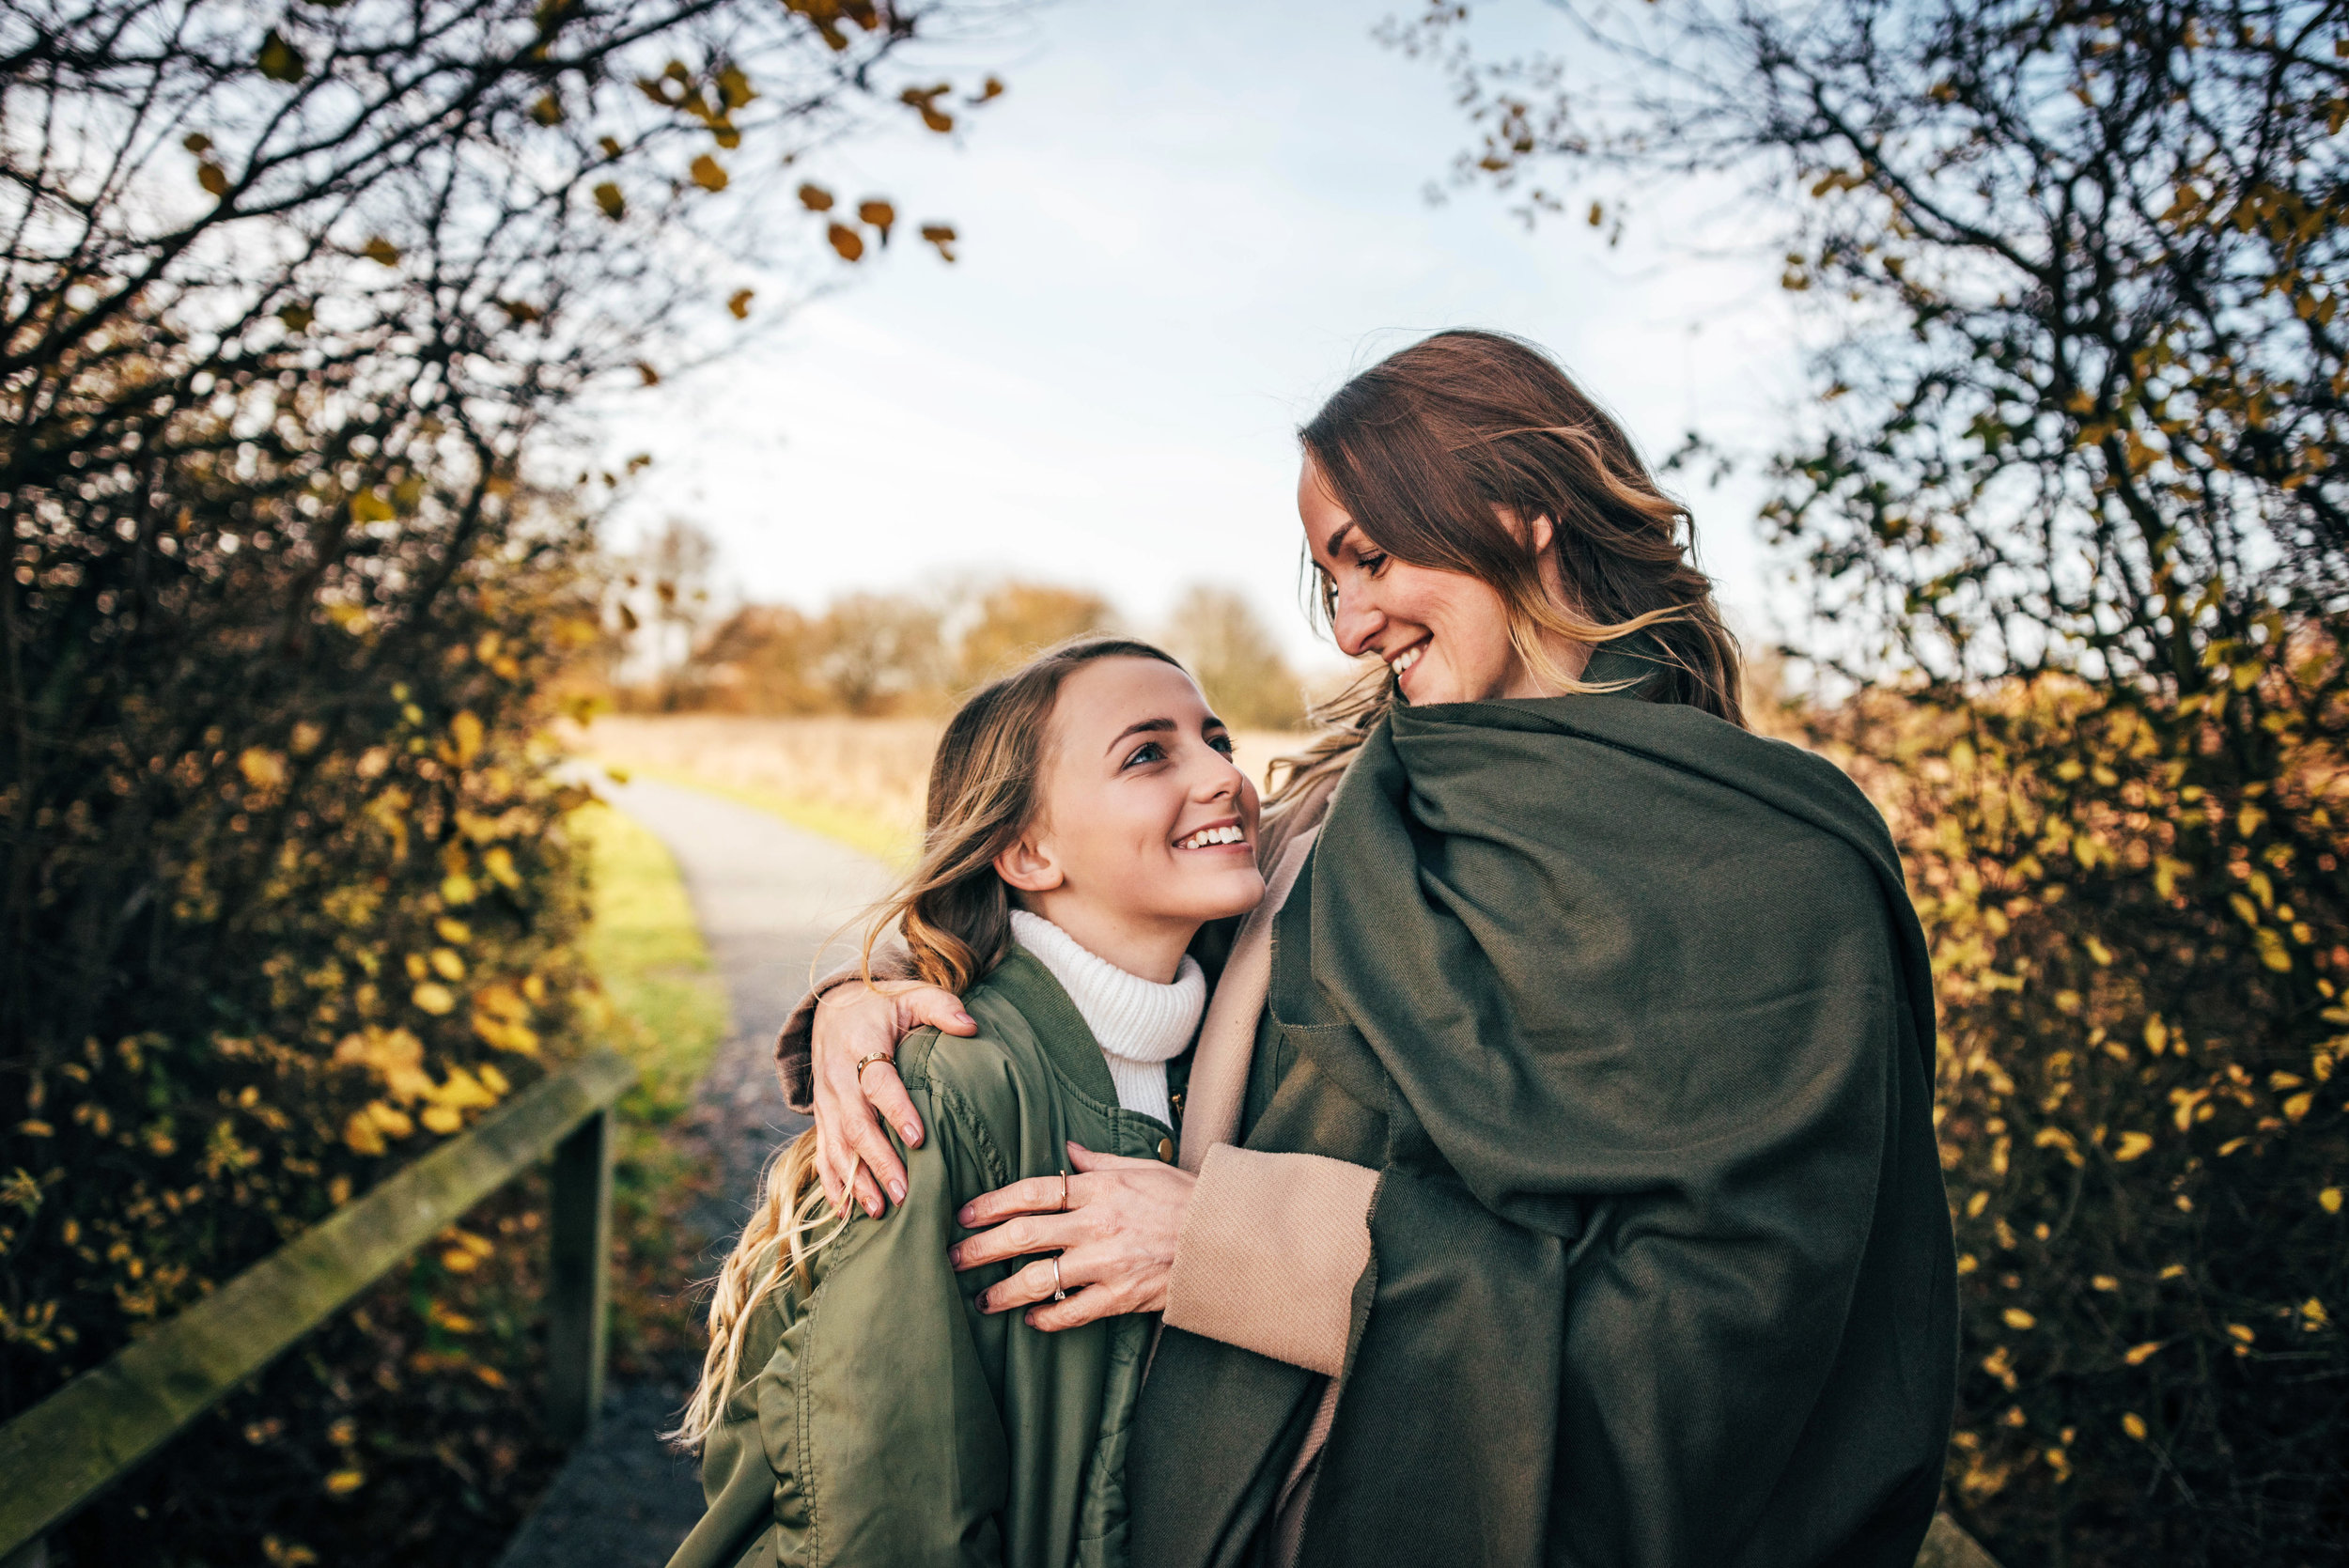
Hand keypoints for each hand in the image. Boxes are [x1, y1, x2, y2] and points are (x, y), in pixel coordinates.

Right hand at [808, 980, 975, 1217]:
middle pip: (855, 1123)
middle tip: (903, 1191)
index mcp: (861, 1044)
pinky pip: (821, 1153)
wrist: (832, 1010)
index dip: (896, 1110)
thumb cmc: (881, 1005)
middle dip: (878, 1160)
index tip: (918, 1138)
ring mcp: (825, 1101)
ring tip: (878, 1211)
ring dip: (855, 1180)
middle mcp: (837, 1077)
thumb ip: (941, 1007)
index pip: (878, 1081)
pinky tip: (844, 1211)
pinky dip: (830, 1184)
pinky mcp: (822, 1117)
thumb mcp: (910, 995)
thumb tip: (971, 1027)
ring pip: (836, 1145)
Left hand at [949, 1141, 1195, 1330]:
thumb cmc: (1185, 1198)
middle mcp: (1096, 1225)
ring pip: (1039, 1279)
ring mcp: (1106, 1263)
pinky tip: (1032, 1321)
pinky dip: (1048, 1318)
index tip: (965, 1214)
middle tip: (952, 1258)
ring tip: (982, 1301)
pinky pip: (1072, 1312)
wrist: (1225, 1239)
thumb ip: (1099, 1161)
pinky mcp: (1120, 1296)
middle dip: (981, 1248)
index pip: (1033, 1192)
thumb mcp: (1142, 1168)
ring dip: (1004, 1292)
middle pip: (1024, 1236)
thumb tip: (1067, 1149)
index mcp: (1099, 1189)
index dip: (993, 1203)